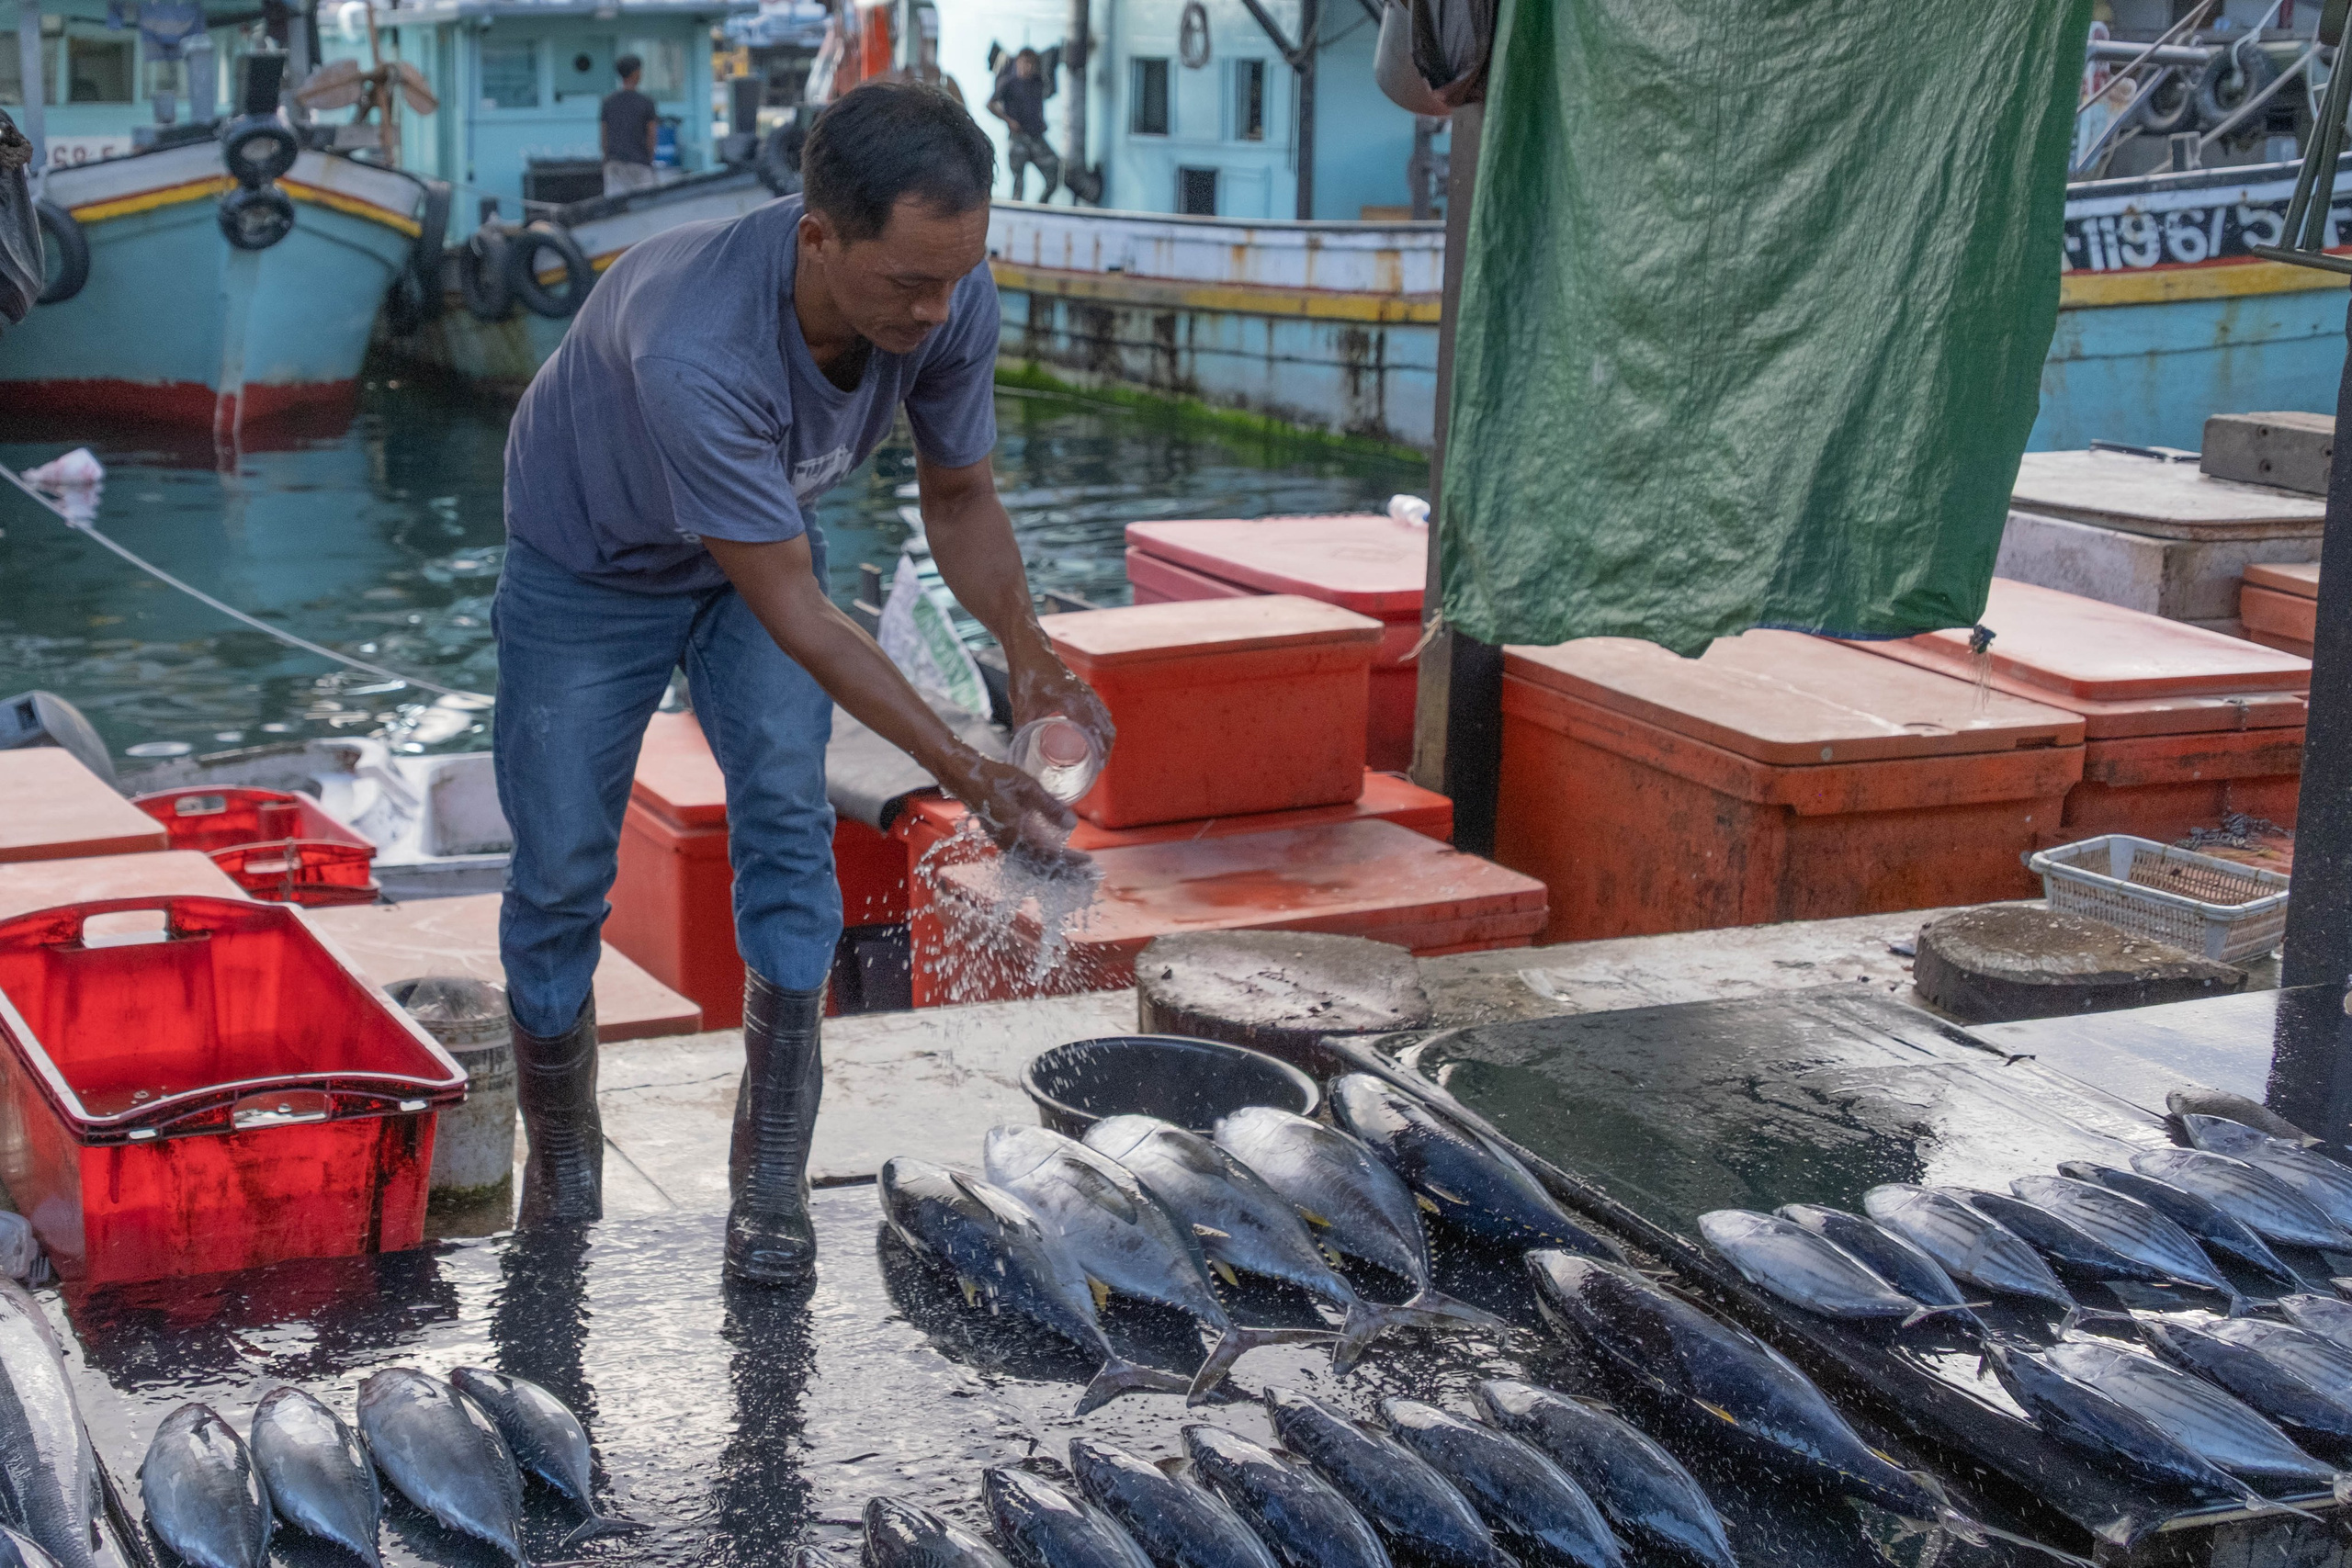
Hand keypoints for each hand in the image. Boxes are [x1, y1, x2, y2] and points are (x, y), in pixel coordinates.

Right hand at [933, 747, 1090, 869]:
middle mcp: (1011, 846)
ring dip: (1056, 870)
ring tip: (1075, 871)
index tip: (1088, 864)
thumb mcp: (1028, 789)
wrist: (967, 779)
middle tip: (1088, 876)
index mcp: (1018, 836)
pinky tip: (1052, 860)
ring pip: (1034, 865)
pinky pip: (1026, 859)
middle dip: (1067, 873)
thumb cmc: (997, 779)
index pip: (1050, 857)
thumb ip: (1050, 807)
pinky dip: (1043, 863)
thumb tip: (1073, 824)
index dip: (1071, 863)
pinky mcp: (1004, 839)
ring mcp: (1006, 844)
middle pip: (1043, 868)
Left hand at [1005, 639, 1114, 762]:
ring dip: (1105, 736)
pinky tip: (1095, 735)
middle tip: (1098, 766)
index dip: (1100, 750)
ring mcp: (1086, 690)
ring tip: (1099, 754)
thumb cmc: (1026, 673)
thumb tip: (1016, 753)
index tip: (1098, 766)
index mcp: (1073, 699)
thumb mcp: (1022, 706)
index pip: (1095, 730)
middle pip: (1106, 726)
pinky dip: (1102, 724)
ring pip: (1105, 717)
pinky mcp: (1082, 688)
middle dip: (1106, 747)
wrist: (1030, 647)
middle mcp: (1084, 694)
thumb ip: (1021, 730)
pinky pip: (1099, 709)